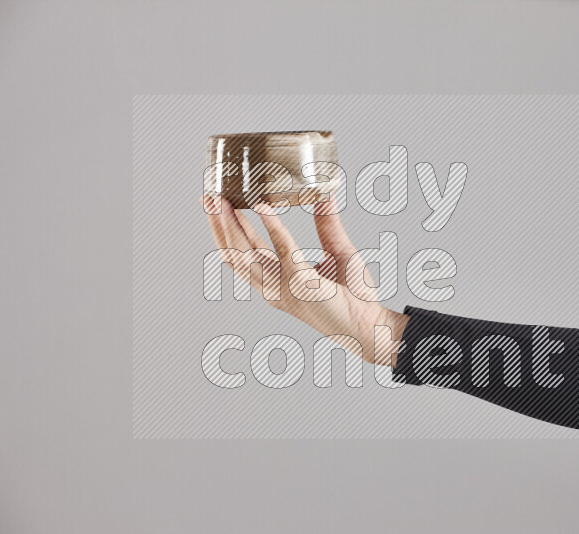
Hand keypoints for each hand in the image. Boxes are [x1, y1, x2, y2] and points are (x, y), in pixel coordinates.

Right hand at [201, 195, 408, 365]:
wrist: (370, 323)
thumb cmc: (354, 295)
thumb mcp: (337, 250)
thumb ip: (327, 224)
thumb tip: (325, 194)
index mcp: (277, 280)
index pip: (244, 252)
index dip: (228, 229)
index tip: (219, 204)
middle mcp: (274, 287)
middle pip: (235, 254)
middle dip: (218, 225)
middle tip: (208, 197)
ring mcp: (284, 288)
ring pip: (246, 255)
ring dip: (231, 226)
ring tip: (222, 201)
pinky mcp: (301, 285)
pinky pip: (283, 251)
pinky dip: (272, 227)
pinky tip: (263, 206)